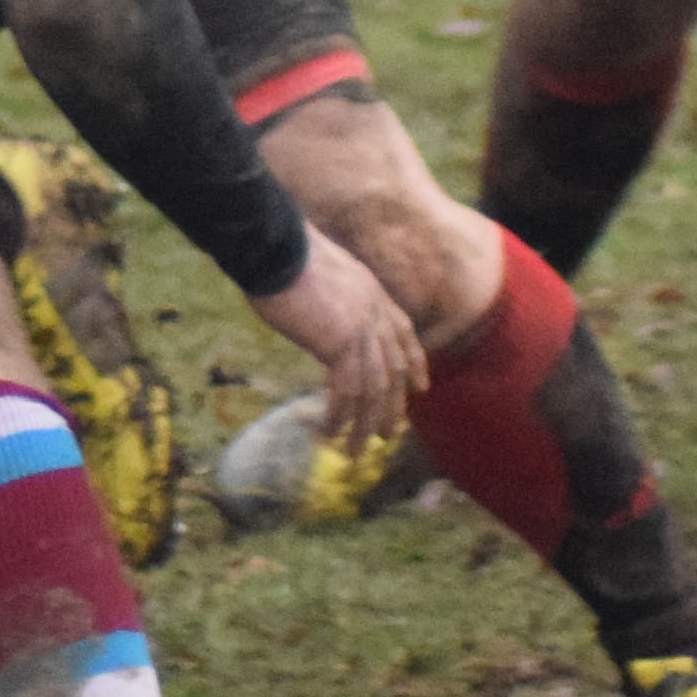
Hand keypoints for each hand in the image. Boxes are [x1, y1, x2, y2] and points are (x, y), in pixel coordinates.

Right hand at [244, 227, 429, 446]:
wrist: (276, 247)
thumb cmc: (283, 252)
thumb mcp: (321, 274)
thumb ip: (332, 298)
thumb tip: (321, 314)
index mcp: (373, 293)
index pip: (404, 334)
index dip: (414, 363)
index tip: (420, 387)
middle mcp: (375, 313)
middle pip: (393, 369)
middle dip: (391, 407)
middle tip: (385, 435)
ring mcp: (361, 330)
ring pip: (373, 389)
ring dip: (363, 424)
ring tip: (354, 449)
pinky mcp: (339, 345)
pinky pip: (347, 391)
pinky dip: (338, 416)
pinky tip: (329, 431)